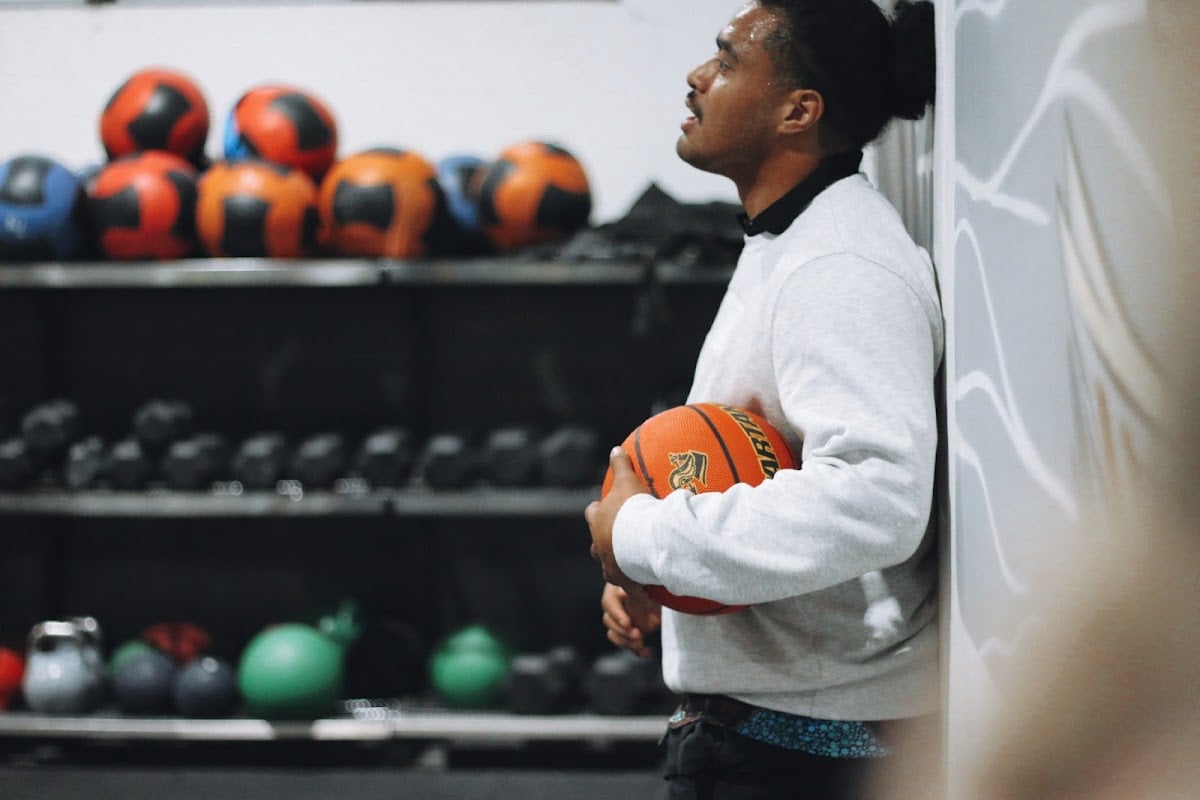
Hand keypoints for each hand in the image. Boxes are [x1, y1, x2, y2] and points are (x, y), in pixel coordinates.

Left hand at [585, 446, 650, 590]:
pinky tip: (648, 592)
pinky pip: (630, 587)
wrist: (642, 538)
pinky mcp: (623, 580)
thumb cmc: (632, 509)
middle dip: (604, 542)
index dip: (598, 511)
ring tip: (632, 565)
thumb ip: (620, 464)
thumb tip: (615, 448)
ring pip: (609, 567)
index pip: (592, 514)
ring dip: (619, 565)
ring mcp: (609, 564)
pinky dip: (637, 588)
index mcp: (598, 520)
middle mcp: (598, 544)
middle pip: (595, 545)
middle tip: (617, 540)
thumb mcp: (627, 481)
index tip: (603, 509)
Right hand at [601, 582, 661, 657]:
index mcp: (616, 589)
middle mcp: (618, 606)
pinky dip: (638, 650)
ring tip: (640, 644)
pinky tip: (647, 651)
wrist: (665, 588)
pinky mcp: (634, 631)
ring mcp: (624, 620)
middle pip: (609, 621)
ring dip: (627, 642)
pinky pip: (630, 644)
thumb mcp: (644, 582)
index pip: (608, 603)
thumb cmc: (653, 581)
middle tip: (637, 635)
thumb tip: (624, 595)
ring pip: (615, 634)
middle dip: (622, 631)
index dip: (617, 615)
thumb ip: (635, 590)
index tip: (627, 623)